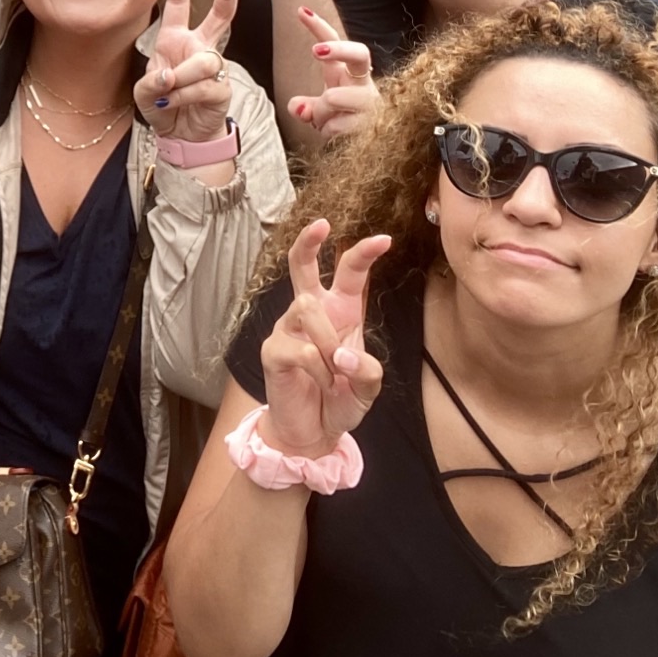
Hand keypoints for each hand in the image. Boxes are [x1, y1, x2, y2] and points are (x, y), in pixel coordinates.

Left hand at [133, 0, 240, 142]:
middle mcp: (197, 48)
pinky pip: (203, 86)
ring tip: (167, 92)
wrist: (181, 135)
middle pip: (218, 17)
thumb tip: (169, 76)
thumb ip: (152, 81)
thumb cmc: (163, 106)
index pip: (179, 6)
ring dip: (181, 77)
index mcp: (176, 40)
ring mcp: (212, 67)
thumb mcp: (144, 92)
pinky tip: (173, 103)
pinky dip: (183, 96)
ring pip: (204, 61)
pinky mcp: (221, 88)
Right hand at [259, 220, 389, 457]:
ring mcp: (287, 329)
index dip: (364, 254)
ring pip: (308, 309)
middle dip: (309, 241)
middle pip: (301, 265)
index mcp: (339, 311)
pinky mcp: (272, 350)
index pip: (348, 274)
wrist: (312, 432)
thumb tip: (343, 355)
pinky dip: (320, 372)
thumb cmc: (339, 400)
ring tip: (335, 371)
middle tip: (322, 224)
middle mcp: (311, 312)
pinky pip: (301, 349)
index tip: (384, 239)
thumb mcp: (367, 388)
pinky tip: (323, 385)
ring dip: (328, 342)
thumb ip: (366, 370)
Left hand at [285, 9, 377, 142]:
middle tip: (316, 51)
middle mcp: (364, 83)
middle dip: (339, 49)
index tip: (301, 10)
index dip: (319, 27)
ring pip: (340, 95)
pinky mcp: (377, 124)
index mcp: (348, 73)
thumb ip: (304, 108)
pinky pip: (341, 125)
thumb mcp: (318, 111)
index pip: (335, 43)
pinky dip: (329, 131)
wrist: (370, 148)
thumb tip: (297, 107)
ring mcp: (373, 103)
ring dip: (323, 109)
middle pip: (360, 54)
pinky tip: (332, 134)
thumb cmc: (342, 122)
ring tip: (319, 120)